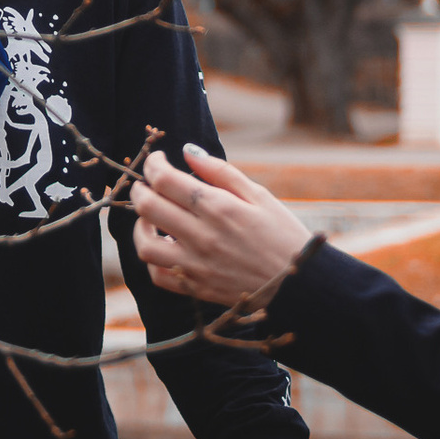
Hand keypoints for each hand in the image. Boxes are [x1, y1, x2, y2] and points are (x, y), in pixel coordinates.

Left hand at [132, 143, 312, 306]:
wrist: (300, 285)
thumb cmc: (283, 234)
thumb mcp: (259, 195)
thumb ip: (220, 171)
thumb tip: (187, 151)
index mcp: (219, 207)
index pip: (165, 179)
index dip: (153, 165)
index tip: (159, 162)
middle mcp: (202, 236)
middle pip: (148, 206)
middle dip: (139, 190)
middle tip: (146, 185)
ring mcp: (196, 265)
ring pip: (145, 245)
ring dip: (141, 226)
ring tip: (151, 218)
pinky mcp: (196, 288)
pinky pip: (158, 276)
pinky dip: (152, 260)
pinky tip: (164, 247)